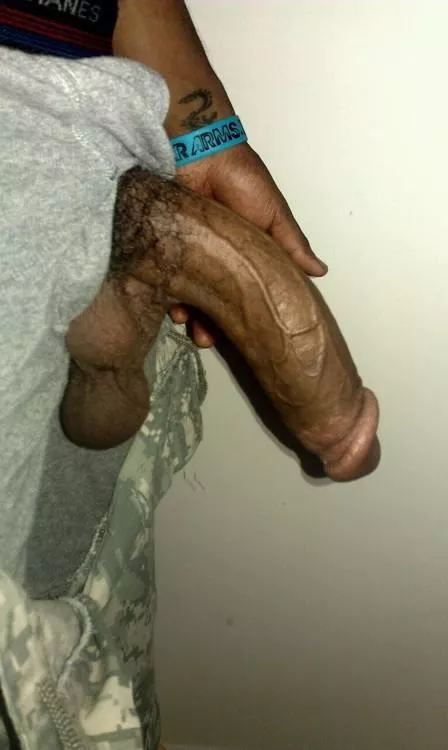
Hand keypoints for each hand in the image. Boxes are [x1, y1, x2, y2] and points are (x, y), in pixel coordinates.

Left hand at [169, 142, 327, 346]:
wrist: (201, 152)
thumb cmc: (242, 180)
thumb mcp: (273, 216)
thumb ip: (291, 245)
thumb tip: (320, 272)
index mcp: (242, 254)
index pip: (243, 292)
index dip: (244, 314)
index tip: (244, 334)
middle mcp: (214, 258)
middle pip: (212, 299)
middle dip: (210, 324)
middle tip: (206, 340)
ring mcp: (187, 253)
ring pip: (187, 294)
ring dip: (189, 314)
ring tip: (189, 327)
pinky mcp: (163, 247)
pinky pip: (164, 278)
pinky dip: (167, 295)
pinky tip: (172, 307)